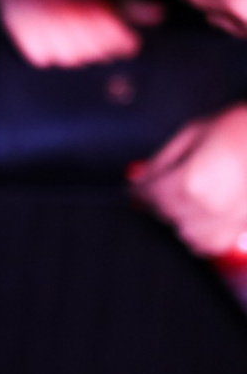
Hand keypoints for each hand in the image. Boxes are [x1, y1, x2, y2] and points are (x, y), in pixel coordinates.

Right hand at [0, 0, 153, 65]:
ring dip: (79, 49)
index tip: (125, 30)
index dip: (126, 37)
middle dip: (104, 43)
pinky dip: (52, 50)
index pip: (121, 42)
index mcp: (88, 2)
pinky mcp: (16, 30)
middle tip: (100, 25)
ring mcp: (36, 26)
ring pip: (71, 58)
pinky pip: (43, 57)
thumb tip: (158, 15)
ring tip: (78, 28)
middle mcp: (62, 19)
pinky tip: (55, 32)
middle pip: (97, 53)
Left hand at [133, 105, 246, 258]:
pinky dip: (200, 235)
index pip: (151, 194)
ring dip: (180, 218)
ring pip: (187, 234)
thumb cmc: (239, 129)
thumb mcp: (193, 133)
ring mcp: (228, 222)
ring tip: (185, 198)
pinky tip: (201, 217)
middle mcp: (208, 207)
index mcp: (191, 182)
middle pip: (167, 214)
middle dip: (161, 199)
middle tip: (164, 185)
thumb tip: (143, 176)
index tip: (138, 185)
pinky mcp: (243, 228)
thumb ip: (164, 159)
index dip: (142, 188)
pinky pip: (211, 244)